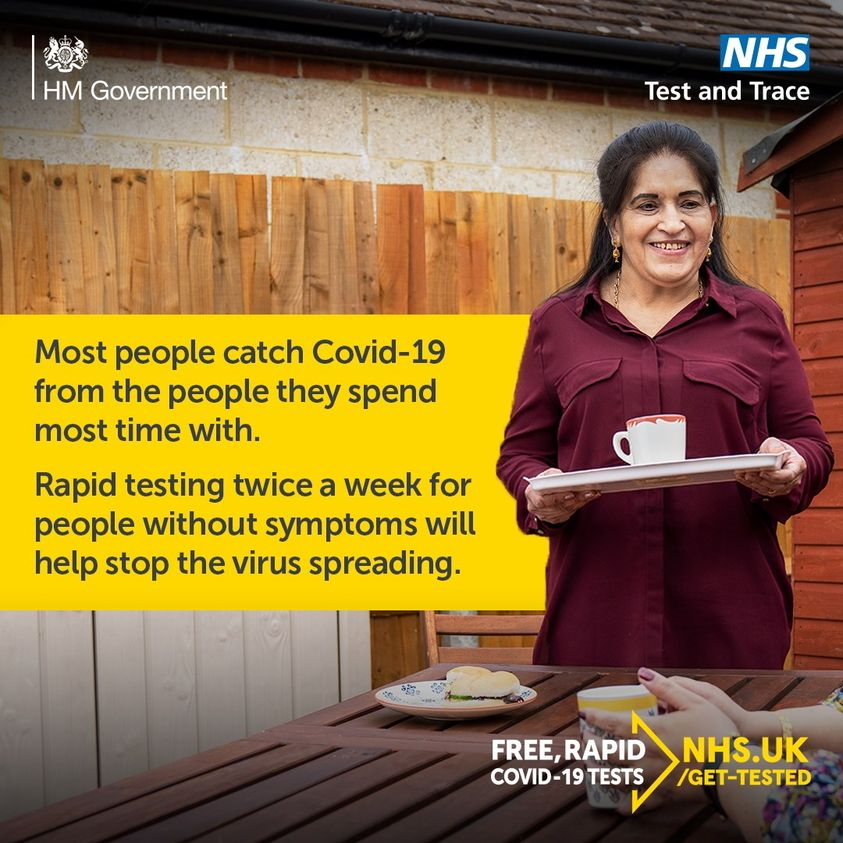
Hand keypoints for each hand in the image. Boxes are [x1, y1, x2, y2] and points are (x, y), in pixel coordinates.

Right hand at [525, 468, 599, 524]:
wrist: (540, 491)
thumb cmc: (544, 481)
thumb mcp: (546, 474)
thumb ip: (553, 475)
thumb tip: (565, 479)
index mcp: (531, 495)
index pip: (543, 499)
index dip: (558, 497)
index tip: (571, 493)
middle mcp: (537, 508)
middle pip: (558, 505)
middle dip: (575, 498)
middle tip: (589, 492)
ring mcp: (546, 515)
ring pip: (566, 509)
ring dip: (581, 501)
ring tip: (593, 493)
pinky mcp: (555, 518)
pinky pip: (570, 512)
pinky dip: (580, 504)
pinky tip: (589, 497)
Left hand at [581, 668, 739, 812]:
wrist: (735, 772)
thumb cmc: (717, 733)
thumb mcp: (694, 702)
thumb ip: (666, 689)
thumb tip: (642, 674)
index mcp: (650, 731)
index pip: (614, 724)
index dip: (597, 718)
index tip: (584, 715)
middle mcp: (645, 756)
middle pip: (610, 752)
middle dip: (594, 746)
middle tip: (584, 743)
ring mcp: (653, 778)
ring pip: (619, 777)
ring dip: (603, 772)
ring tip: (592, 768)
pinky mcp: (665, 796)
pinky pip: (641, 803)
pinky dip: (627, 804)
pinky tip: (619, 806)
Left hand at [736, 437, 805, 497]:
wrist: (778, 455)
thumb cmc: (777, 448)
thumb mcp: (776, 443)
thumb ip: (775, 448)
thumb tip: (772, 456)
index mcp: (798, 466)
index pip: (788, 475)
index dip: (774, 475)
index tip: (762, 471)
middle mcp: (794, 479)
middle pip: (777, 485)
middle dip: (760, 480)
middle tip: (747, 473)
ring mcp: (785, 487)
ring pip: (769, 489)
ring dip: (754, 483)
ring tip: (741, 474)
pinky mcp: (774, 491)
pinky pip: (762, 491)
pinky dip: (750, 485)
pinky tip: (741, 478)